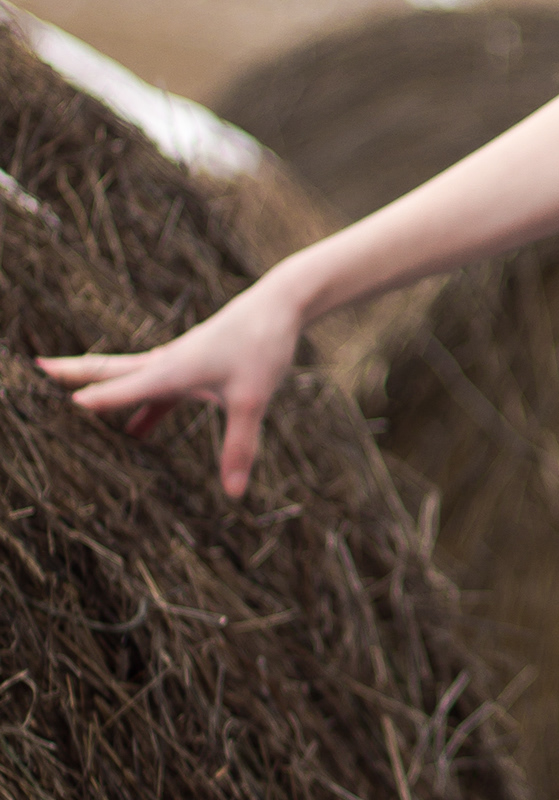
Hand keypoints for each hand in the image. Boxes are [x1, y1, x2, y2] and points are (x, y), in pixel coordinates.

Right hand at [36, 272, 306, 500]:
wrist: (279, 306)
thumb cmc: (263, 347)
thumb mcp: (253, 400)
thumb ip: (240, 446)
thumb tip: (234, 493)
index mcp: (173, 369)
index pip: (125, 387)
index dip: (99, 399)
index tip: (66, 406)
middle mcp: (168, 363)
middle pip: (111, 369)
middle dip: (75, 373)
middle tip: (37, 370)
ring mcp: (178, 363)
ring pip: (129, 378)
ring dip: (101, 388)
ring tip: (71, 403)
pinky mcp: (193, 365)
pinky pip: (156, 390)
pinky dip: (141, 407)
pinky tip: (135, 430)